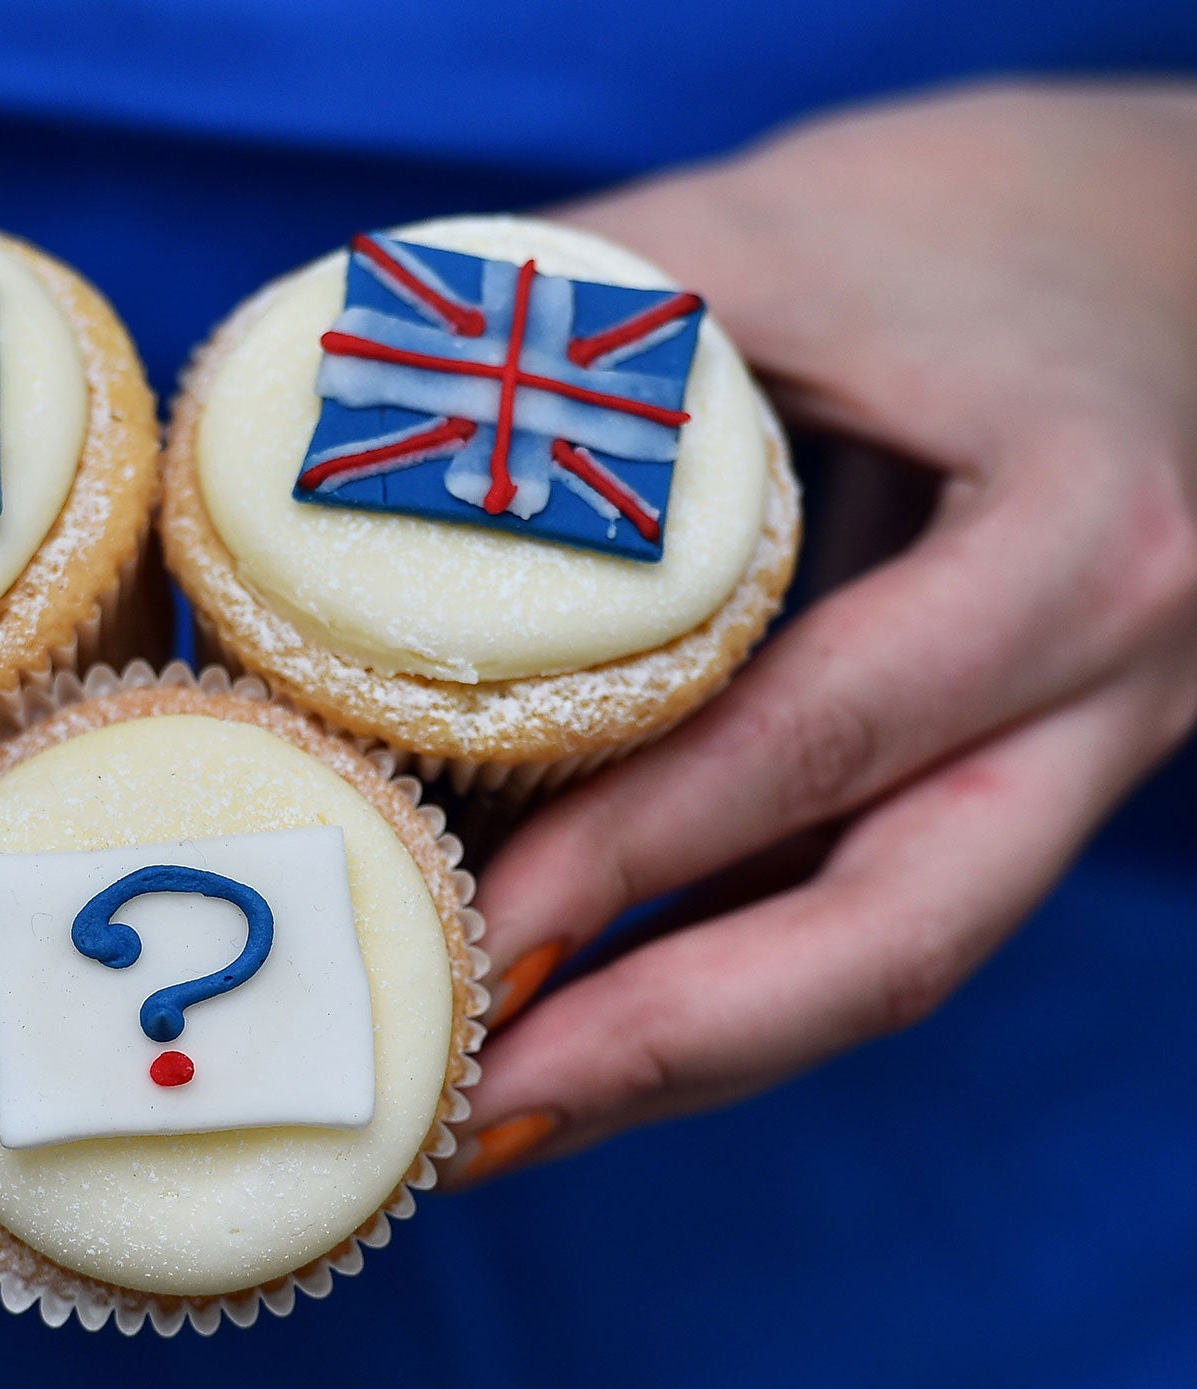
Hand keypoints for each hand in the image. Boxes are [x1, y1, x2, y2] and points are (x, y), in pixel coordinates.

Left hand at [454, 83, 1196, 1183]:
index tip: (468, 940)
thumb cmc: (948, 227)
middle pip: (893, 943)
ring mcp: (1069, 761)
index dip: (636, 856)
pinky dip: (715, 983)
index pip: (825, 737)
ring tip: (490, 1125)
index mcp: (1073, 546)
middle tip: (468, 1127)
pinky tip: (573, 1029)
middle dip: (667, 1053)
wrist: (1148, 248)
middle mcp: (1106, 693)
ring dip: (679, 1060)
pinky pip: (859, 911)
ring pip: (878, 961)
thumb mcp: (766, 237)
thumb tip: (310, 468)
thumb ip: (567, 344)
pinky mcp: (1003, 782)